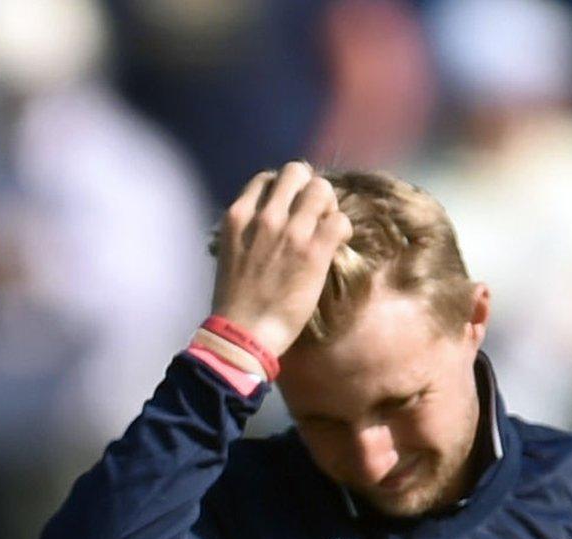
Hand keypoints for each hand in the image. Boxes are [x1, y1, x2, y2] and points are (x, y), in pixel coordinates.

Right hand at [207, 160, 352, 360]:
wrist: (242, 333)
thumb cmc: (234, 302)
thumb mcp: (229, 254)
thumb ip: (247, 232)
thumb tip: (268, 222)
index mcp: (237, 217)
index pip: (266, 178)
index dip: (283, 190)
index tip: (288, 208)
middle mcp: (263, 217)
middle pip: (296, 172)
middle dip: (308, 188)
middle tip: (312, 214)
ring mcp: (290, 232)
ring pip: (322, 189)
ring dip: (328, 206)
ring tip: (325, 229)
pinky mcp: (314, 251)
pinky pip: (339, 219)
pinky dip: (341, 228)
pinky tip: (334, 245)